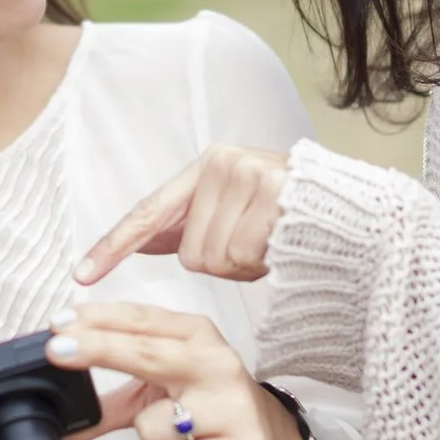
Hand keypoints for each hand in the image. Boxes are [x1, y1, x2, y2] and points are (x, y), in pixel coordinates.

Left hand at [47, 302, 307, 439]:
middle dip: (98, 348)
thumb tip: (61, 421)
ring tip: (179, 433)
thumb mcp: (160, 389)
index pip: (140, 319)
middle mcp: (214, 362)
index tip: (57, 323)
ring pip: (155, 425)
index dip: (96, 320)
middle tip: (56, 350)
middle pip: (147, 352)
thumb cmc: (207, 403)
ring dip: (153, 436)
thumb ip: (110, 400)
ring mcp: (231, 405)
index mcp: (194, 335)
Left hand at [74, 142, 291, 285]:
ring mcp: (249, 176)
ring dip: (243, 265)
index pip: (149, 211)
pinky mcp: (273, 196)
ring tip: (270, 243)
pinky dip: (261, 265)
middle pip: (189, 252)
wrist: (357, 212)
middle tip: (255, 245)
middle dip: (221, 261)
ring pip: (214, 259)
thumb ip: (189, 221)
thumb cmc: (289, 214)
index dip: (113, 246)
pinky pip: (243, 257)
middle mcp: (223, 164)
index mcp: (206, 167)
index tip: (81, 274)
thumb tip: (140, 240)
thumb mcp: (233, 208)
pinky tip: (282, 246)